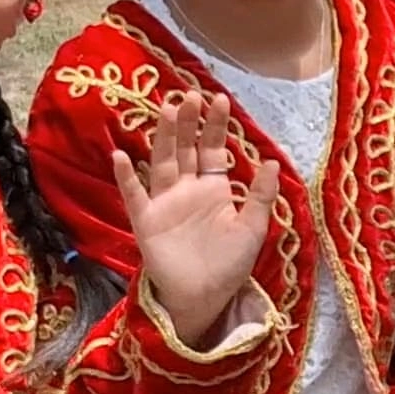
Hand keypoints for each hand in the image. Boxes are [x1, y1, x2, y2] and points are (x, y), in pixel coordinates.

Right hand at [111, 92, 278, 342]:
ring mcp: (164, 203)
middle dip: (188, 123)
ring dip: (164, 137)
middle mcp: (187, 190)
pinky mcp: (146, 221)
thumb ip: (261, 196)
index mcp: (214, 189)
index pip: (213, 149)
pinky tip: (122, 156)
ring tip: (166, 110)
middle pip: (186, 149)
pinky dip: (127, 177)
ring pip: (163, 162)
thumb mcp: (253, 229)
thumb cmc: (229, 265)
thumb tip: (272, 161)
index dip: (215, 126)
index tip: (220, 100)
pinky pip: (134, 196)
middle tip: (191, 96)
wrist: (205, 298)